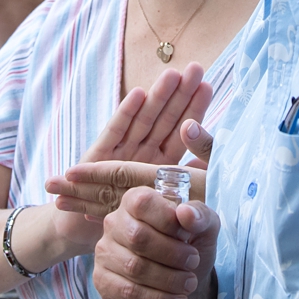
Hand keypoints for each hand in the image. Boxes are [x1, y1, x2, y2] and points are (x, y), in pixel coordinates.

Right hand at [45, 64, 212, 216]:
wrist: (82, 229)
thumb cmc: (126, 216)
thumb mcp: (161, 201)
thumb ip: (184, 182)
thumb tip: (216, 168)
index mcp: (159, 161)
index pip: (180, 131)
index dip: (193, 108)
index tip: (208, 86)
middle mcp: (141, 151)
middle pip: (164, 119)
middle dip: (180, 94)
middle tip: (196, 69)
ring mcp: (121, 150)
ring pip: (143, 120)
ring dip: (157, 97)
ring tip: (173, 75)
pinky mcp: (100, 154)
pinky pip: (116, 131)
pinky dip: (126, 113)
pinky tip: (139, 94)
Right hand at [92, 187, 219, 298]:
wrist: (183, 278)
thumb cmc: (190, 245)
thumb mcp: (205, 227)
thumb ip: (200, 215)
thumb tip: (186, 213)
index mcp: (135, 201)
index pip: (143, 203)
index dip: (167, 221)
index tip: (188, 237)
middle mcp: (114, 223)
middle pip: (138, 237)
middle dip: (172, 254)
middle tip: (193, 263)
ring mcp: (104, 253)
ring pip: (134, 267)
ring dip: (168, 280)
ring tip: (189, 284)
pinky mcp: (103, 281)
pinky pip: (127, 292)